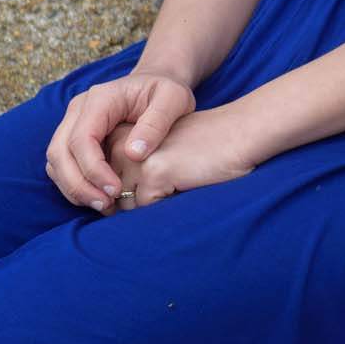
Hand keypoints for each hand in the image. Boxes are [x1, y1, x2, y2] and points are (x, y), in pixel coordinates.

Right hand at [44, 69, 196, 211]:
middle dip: (79, 184)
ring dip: (73, 188)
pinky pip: (61, 165)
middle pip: (60, 152)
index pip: (82, 139)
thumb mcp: (174, 99)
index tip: (116, 190)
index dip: (94, 169)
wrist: (157, 83)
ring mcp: (72, 123)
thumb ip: (156, 122)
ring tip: (103, 205)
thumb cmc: (166, 91)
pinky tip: (97, 197)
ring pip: (56, 161)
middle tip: (106, 205)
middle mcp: (78, 109)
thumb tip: (133, 154)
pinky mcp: (73, 137)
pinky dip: (74, 184)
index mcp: (100, 98)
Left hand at [107, 105, 259, 209]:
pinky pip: (147, 210)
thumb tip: (109, 208)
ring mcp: (136, 160)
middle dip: (137, 201)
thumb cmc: (203, 148)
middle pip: (113, 196)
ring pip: (127, 206)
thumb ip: (130, 170)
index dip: (127, 192)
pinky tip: (185, 184)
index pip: (106, 183)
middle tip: (169, 183)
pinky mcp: (154, 173)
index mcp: (123, 137)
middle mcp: (123, 147)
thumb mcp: (160, 150)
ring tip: (177, 182)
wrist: (239, 133)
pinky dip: (166, 207)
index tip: (155, 181)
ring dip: (151, 205)